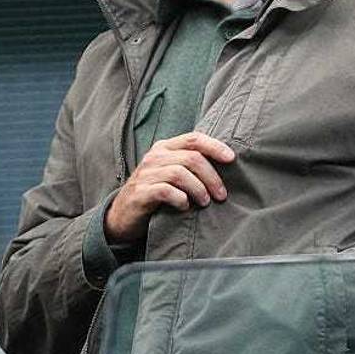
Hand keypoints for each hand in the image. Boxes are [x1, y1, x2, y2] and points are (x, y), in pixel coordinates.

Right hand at [104, 131, 233, 242]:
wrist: (123, 214)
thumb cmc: (154, 193)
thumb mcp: (171, 174)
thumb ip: (190, 166)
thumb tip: (226, 166)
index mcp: (164, 148)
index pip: (194, 138)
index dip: (215, 146)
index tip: (231, 159)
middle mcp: (154, 157)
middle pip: (192, 158)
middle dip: (211, 177)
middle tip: (221, 195)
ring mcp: (146, 174)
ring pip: (180, 173)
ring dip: (198, 189)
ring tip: (205, 202)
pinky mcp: (140, 193)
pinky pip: (165, 191)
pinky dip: (180, 199)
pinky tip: (185, 207)